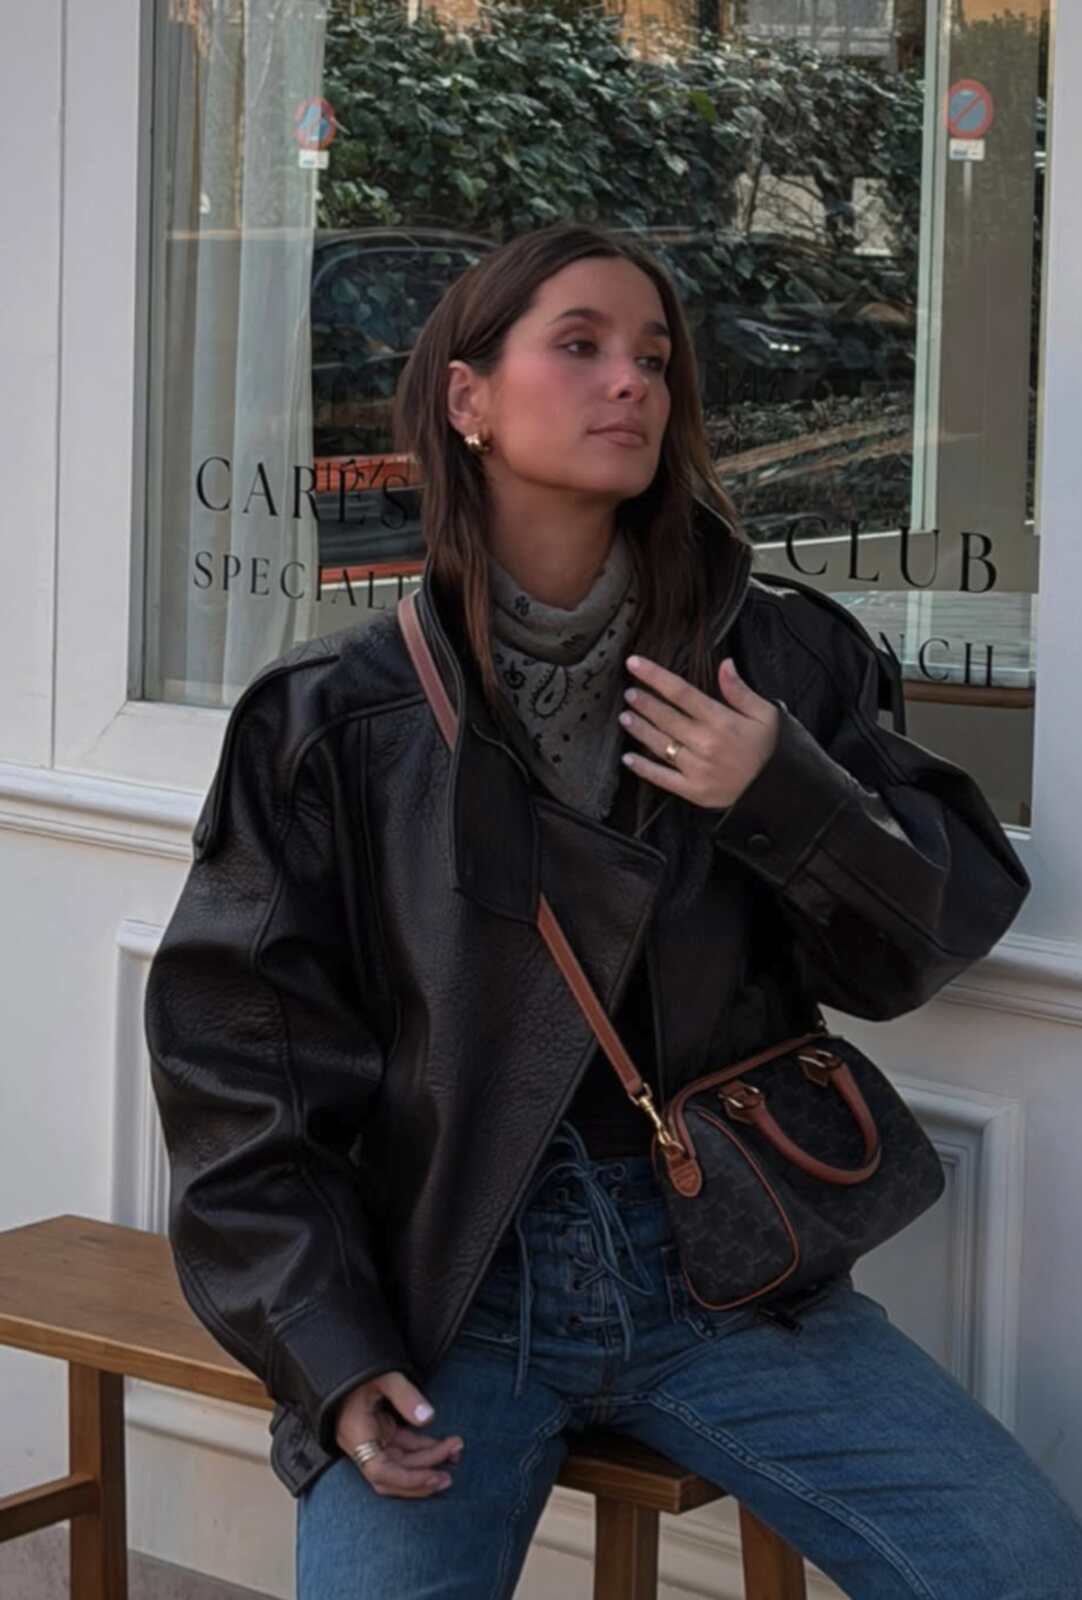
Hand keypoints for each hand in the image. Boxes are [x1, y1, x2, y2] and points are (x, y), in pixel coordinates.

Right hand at [335, 1371, 462, 1497]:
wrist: (345, 1359)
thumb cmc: (362, 1367)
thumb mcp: (384, 1376)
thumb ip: (405, 1395)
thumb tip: (428, 1418)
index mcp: (357, 1434)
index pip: (379, 1472)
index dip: (407, 1480)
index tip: (433, 1476)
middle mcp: (362, 1444)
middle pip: (393, 1474)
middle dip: (423, 1477)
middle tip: (450, 1475)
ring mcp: (372, 1440)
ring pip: (401, 1463)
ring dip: (427, 1462)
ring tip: (455, 1452)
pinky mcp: (381, 1433)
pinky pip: (404, 1449)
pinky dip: (424, 1450)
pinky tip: (445, 1446)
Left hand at [619, 655, 778, 808]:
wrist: (780, 792)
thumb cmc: (773, 750)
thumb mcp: (766, 714)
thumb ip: (740, 690)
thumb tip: (724, 664)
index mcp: (721, 720)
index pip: (681, 692)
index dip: (655, 676)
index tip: (635, 663)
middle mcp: (705, 743)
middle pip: (665, 717)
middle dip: (643, 702)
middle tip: (629, 692)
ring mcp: (697, 768)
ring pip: (659, 744)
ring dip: (639, 729)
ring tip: (625, 716)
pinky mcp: (693, 790)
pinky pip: (662, 778)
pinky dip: (643, 768)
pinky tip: (628, 758)